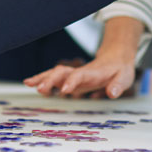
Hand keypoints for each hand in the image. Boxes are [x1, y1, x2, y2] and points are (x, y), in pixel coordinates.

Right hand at [23, 16, 142, 97]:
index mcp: (93, 73)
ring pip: (55, 73)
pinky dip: (42, 79)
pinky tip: (31, 84)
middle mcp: (80, 72)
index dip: (72, 82)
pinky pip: (54, 78)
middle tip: (39, 89)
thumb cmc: (120, 70)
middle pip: (62, 72)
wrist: (116, 59)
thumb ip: (118, 85)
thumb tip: (112, 93)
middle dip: (50, 80)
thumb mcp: (124, 78)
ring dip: (42, 78)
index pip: (80, 75)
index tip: (64, 90)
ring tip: (28, 83)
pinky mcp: (71, 79)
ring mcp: (74, 74)